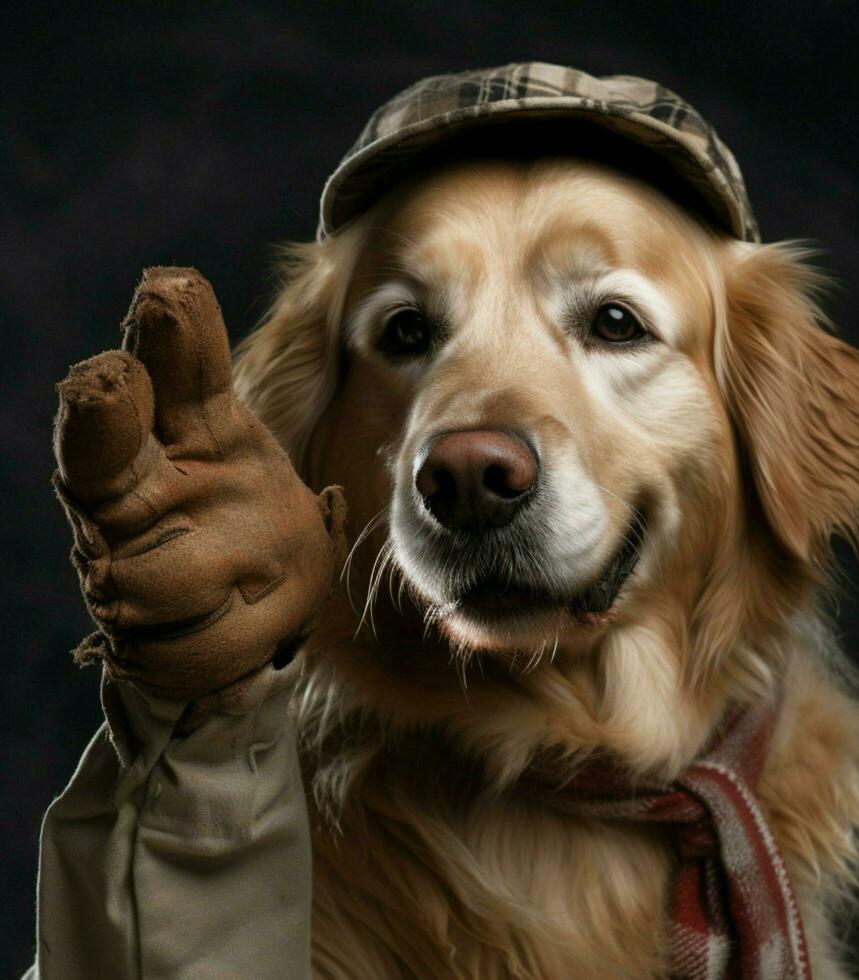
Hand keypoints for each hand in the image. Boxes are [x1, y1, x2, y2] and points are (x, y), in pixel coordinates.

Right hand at [53, 267, 345, 703]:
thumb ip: (320, 498)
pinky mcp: (118, 588)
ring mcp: (124, 526)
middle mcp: (154, 470)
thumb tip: (342, 491)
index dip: (181, 336)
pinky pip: (137, 577)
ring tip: (105, 386)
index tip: (175, 288)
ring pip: (99, 474)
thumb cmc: (271, 567)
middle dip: (122, 377)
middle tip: (136, 331)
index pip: (188, 375)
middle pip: (121, 413)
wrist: (239, 650)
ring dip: (101, 430)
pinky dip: (166, 576)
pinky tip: (183, 580)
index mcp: (205, 436)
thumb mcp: (308, 524)